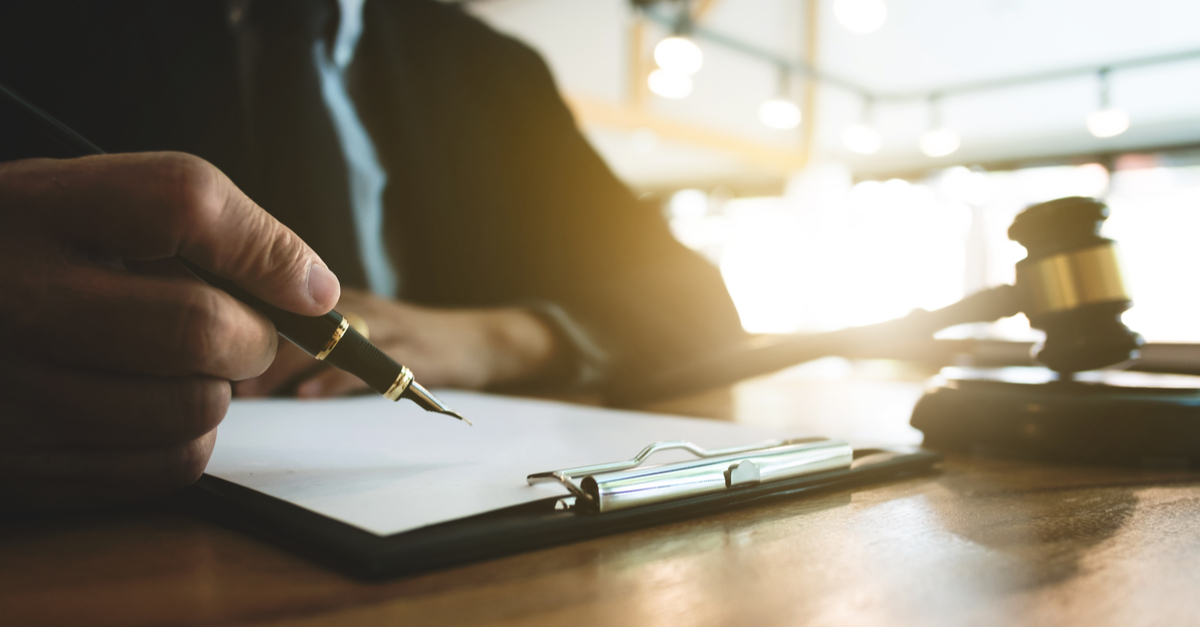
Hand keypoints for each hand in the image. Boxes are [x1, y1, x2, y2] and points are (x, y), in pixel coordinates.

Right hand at [0, 153, 339, 510]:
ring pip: (196, 407)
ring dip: (217, 390)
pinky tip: (149, 407)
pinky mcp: (25, 467)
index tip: (306, 285)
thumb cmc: (24, 261)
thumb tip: (315, 291)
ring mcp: (15, 394)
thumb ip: (195, 222)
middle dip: (251, 335)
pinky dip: (186, 439)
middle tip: (238, 331)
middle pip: (200, 327)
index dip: (266, 246)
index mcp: (33, 209)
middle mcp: (17, 299)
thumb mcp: (81, 205)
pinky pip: (167, 466)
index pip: (183, 202)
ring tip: (175, 367)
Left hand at [235, 288, 561, 397]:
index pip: (278, 299)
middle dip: (250, 346)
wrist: (480, 341)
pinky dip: (334, 379)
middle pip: (295, 317)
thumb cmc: (409, 344)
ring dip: (282, 365)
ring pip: (325, 338)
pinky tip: (306, 395)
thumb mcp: (357, 333)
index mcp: (335, 300)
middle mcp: (356, 305)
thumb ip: (309, 344)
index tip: (201, 346)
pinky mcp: (413, 351)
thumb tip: (242, 371)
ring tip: (248, 391)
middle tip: (213, 377)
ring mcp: (385, 326)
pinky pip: (368, 364)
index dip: (237, 320)